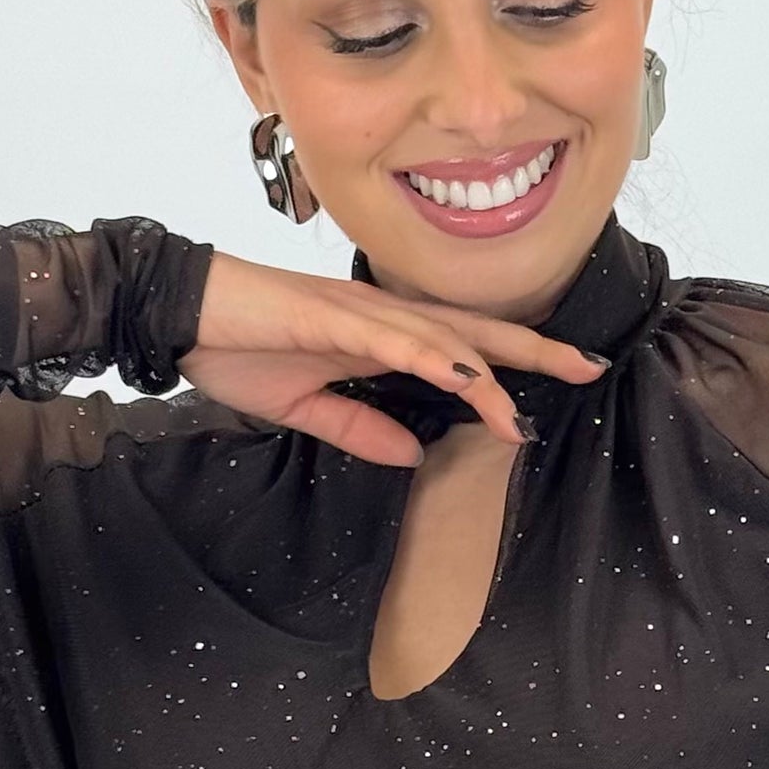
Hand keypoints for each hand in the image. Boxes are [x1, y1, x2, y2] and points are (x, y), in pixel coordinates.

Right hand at [182, 248, 610, 465]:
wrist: (178, 313)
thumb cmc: (235, 350)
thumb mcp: (304, 406)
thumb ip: (360, 427)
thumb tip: (414, 457)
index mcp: (377, 334)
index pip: (461, 345)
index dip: (513, 360)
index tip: (563, 379)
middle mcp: (379, 315)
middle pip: (473, 329)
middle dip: (533, 350)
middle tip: (589, 367)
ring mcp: (357, 311)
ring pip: (440, 336)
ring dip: (486, 369)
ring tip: (524, 406)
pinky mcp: (328, 314)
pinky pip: (389, 337)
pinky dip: (430, 354)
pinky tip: (463, 373)